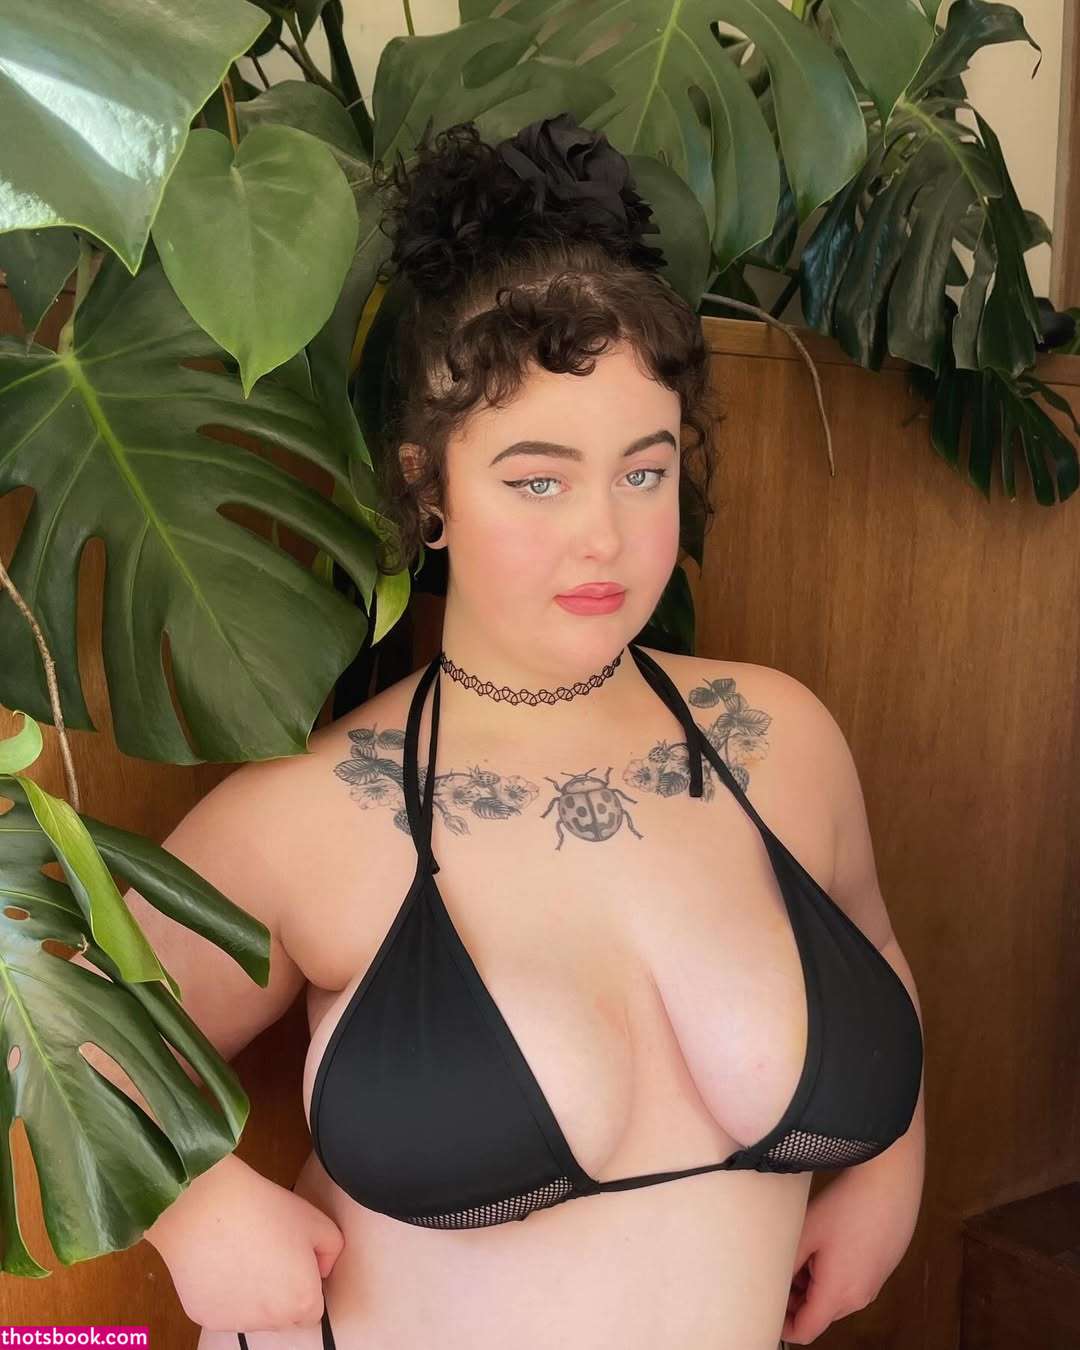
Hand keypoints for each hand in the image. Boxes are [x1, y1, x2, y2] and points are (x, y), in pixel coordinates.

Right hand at [147, 1153, 344, 1332]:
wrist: (207, 1209)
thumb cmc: (261, 1211)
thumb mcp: (316, 1220)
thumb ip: (331, 1250)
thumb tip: (321, 1269)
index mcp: (301, 1300)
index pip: (312, 1310)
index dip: (305, 1284)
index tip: (294, 1262)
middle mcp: (271, 1320)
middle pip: (283, 1316)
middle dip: (281, 1293)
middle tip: (270, 1255)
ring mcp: (236, 1322)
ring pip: (253, 1315)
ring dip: (253, 1296)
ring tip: (244, 1255)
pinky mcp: (206, 1317)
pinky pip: (223, 1311)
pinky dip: (225, 1294)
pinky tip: (222, 1263)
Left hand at [781, 1168, 914, 1343]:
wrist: (889, 1183)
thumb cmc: (849, 1205)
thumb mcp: (806, 1234)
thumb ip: (787, 1266)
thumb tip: (772, 1282)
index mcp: (838, 1293)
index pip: (806, 1331)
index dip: (783, 1326)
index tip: (768, 1309)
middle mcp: (859, 1297)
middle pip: (819, 1316)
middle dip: (795, 1301)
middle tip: (780, 1271)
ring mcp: (872, 1285)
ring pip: (834, 1299)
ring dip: (813, 1286)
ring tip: (804, 1251)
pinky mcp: (879, 1271)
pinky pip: (850, 1284)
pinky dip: (832, 1275)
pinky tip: (826, 1244)